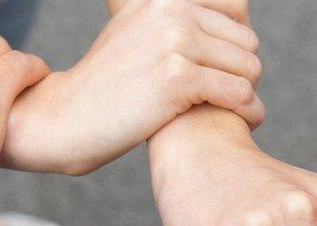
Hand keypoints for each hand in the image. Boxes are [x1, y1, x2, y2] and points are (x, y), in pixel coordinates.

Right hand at [1, 0, 263, 174]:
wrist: (67, 118)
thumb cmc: (106, 87)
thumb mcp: (134, 33)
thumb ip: (168, 19)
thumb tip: (223, 14)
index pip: (235, 9)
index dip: (235, 46)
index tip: (223, 72)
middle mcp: (171, 11)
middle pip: (246, 41)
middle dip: (241, 73)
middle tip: (225, 99)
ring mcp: (175, 42)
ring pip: (249, 67)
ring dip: (246, 95)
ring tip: (232, 112)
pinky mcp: (178, 79)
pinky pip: (239, 93)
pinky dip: (247, 112)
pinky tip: (242, 123)